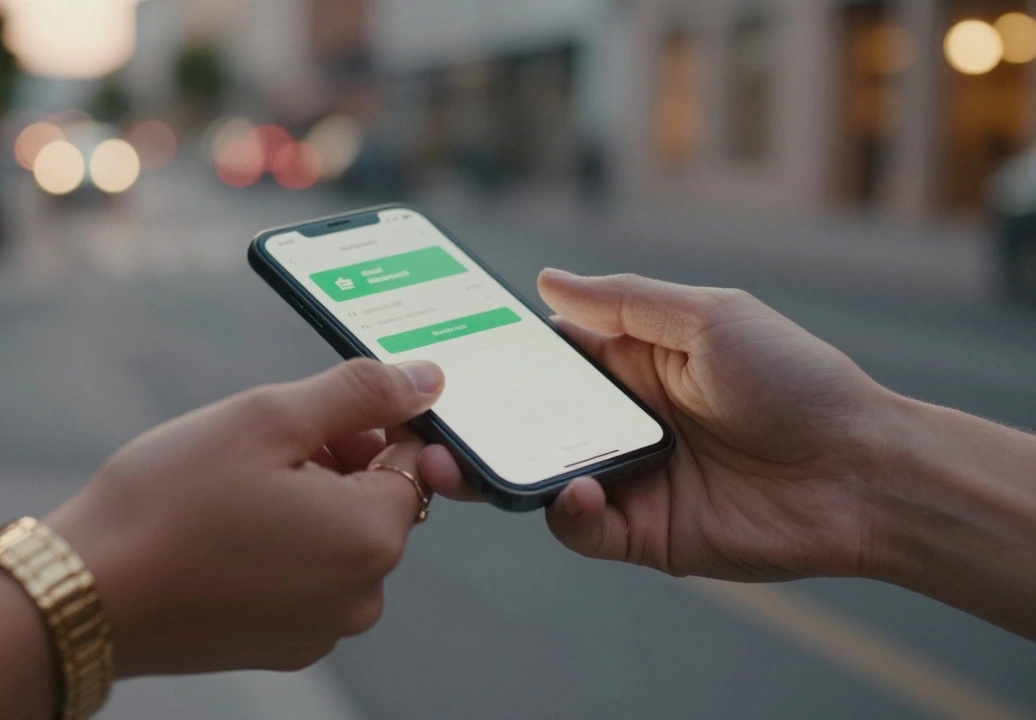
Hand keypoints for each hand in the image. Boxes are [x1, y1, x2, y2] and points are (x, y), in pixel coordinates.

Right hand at [47, 358, 443, 675]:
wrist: (83, 595)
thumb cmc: (170, 500)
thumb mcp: (269, 417)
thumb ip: (360, 392)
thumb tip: (428, 379)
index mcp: (372, 538)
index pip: (411, 456)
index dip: (363, 421)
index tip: (303, 416)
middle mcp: (362, 597)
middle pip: (377, 500)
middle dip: (332, 463)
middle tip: (257, 451)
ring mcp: (321, 630)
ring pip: (337, 539)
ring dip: (303, 504)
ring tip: (231, 494)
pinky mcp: (282, 647)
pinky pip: (305, 580)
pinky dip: (278, 549)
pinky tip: (222, 535)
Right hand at [421, 270, 894, 581]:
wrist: (863, 473)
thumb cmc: (795, 380)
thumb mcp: (709, 317)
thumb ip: (624, 302)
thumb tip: (545, 280)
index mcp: (630, 364)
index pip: (543, 358)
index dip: (494, 356)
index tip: (445, 350)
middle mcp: (619, 420)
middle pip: (525, 421)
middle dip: (474, 422)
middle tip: (428, 420)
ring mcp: (628, 478)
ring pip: (538, 477)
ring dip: (496, 471)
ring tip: (464, 462)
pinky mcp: (644, 532)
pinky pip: (581, 527)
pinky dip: (567, 512)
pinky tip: (581, 490)